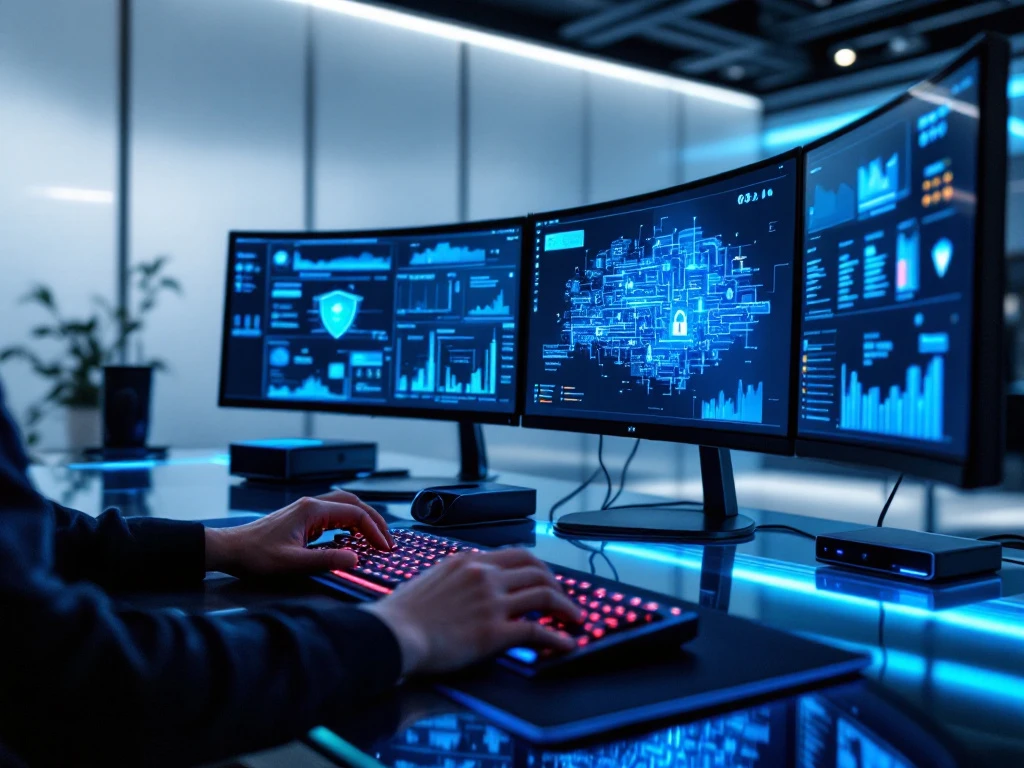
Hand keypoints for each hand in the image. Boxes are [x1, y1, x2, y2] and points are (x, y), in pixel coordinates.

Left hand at [205, 490, 394, 576]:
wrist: (230, 549)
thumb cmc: (255, 555)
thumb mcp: (293, 563)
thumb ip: (326, 560)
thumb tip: (355, 559)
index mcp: (312, 510)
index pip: (355, 513)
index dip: (374, 530)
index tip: (384, 547)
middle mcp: (311, 505)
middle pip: (353, 503)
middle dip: (374, 520)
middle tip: (387, 539)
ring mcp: (306, 510)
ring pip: (344, 505)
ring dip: (362, 518)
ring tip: (374, 536)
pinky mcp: (301, 518)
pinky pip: (333, 514)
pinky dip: (349, 522)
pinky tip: (351, 537)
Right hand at [364, 548, 582, 675]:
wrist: (390, 634)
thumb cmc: (401, 613)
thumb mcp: (430, 579)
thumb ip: (456, 577)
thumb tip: (466, 584)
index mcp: (469, 562)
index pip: (516, 555)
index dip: (538, 567)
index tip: (546, 578)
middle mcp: (484, 576)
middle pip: (537, 571)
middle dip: (558, 585)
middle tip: (565, 599)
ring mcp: (491, 602)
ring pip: (544, 594)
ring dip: (566, 607)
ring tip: (575, 618)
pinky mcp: (494, 632)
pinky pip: (538, 630)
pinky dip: (557, 637)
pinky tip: (566, 644)